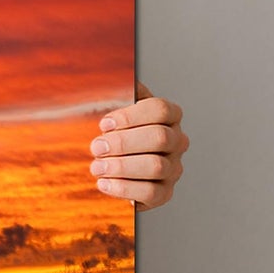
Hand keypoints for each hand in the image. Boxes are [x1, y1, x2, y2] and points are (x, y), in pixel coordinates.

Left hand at [90, 80, 187, 210]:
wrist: (115, 163)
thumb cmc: (117, 131)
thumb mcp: (117, 107)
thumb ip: (121, 91)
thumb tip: (124, 79)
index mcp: (169, 116)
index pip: (160, 109)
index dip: (131, 116)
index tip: (104, 123)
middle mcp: (177, 141)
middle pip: (160, 138)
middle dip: (123, 143)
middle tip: (96, 147)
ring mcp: (173, 168)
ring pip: (156, 166)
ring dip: (121, 166)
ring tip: (97, 166)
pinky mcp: (164, 192)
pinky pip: (151, 193)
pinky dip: (124, 189)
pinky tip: (104, 183)